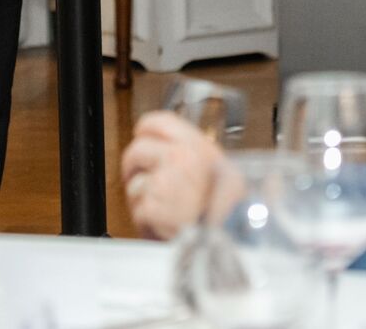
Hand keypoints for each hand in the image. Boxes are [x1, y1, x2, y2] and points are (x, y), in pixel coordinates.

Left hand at [120, 112, 224, 240]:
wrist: (231, 244)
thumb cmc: (229, 215)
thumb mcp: (224, 174)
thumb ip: (197, 155)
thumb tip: (171, 145)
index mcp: (199, 146)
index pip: (159, 122)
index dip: (146, 130)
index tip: (143, 138)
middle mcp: (180, 158)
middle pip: (138, 150)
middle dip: (135, 167)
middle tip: (144, 180)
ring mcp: (164, 182)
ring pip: (135, 183)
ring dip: (143, 198)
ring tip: (165, 210)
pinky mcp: (153, 207)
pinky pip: (138, 209)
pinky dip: (147, 220)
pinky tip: (165, 224)